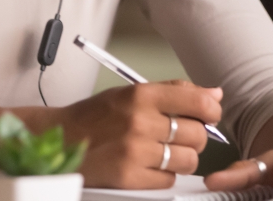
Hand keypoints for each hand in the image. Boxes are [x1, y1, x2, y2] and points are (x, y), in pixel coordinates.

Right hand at [50, 80, 222, 188]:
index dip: (210, 110)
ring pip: (188, 160)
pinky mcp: (129, 177)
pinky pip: (169, 180)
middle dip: (193, 137)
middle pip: (197, 135)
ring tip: (162, 153)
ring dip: (181, 159)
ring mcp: (135, 151)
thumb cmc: (94, 117)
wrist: (58, 139)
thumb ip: (173, 91)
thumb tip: (214, 94)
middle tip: (177, 137)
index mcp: (140, 95)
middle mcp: (139, 122)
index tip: (208, 115)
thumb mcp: (130, 93)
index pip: (197, 101)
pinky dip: (163, 175)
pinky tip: (148, 166)